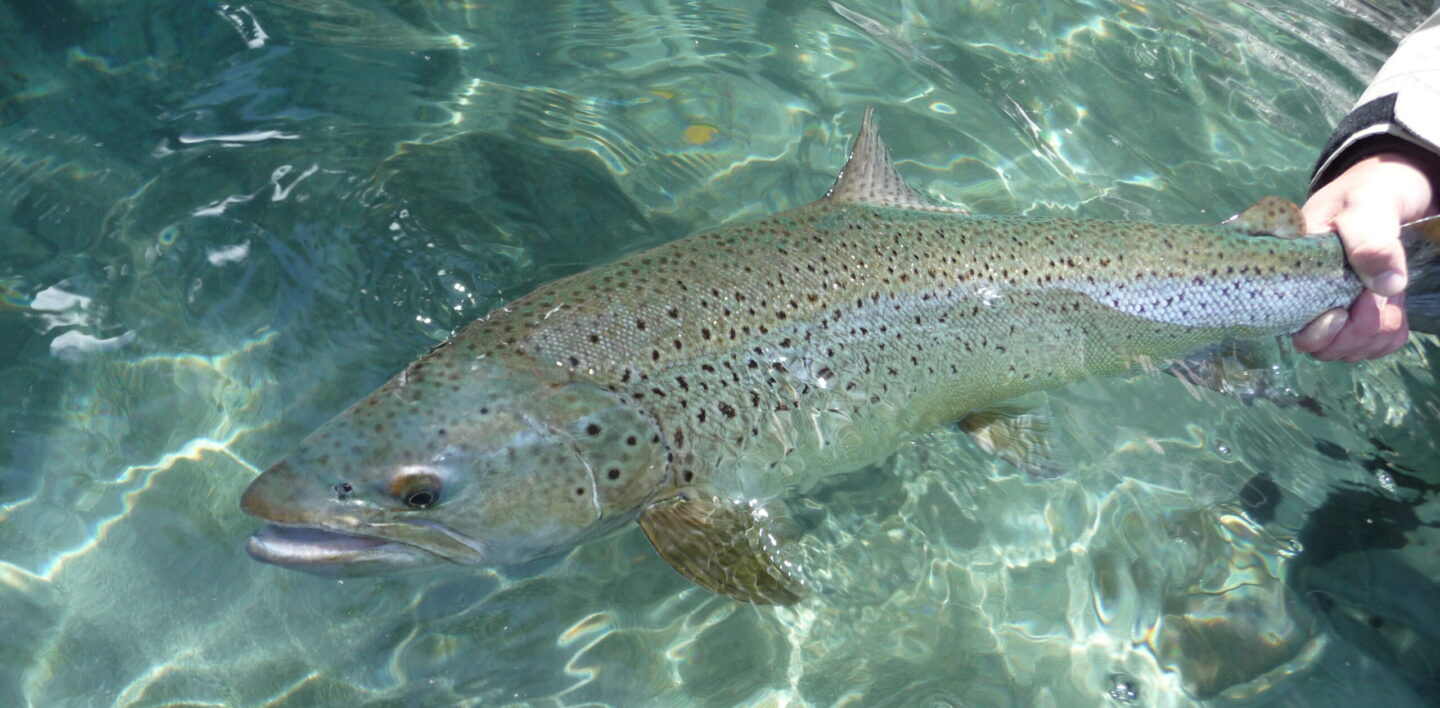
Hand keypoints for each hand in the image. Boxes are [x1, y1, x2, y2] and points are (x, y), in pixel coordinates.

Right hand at [1292, 152, 1436, 360]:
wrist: (1399, 184)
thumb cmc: (1373, 186)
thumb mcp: (1369, 202)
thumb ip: (1371, 237)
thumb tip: (1385, 285)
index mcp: (1293, 268)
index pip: (1290, 322)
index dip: (1322, 328)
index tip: (1347, 305)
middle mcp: (1306, 293)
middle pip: (1321, 346)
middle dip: (1357, 331)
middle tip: (1376, 297)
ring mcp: (1333, 305)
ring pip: (1348, 350)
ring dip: (1377, 331)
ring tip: (1387, 295)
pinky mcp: (1361, 312)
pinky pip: (1372, 346)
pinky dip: (1389, 333)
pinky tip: (1392, 306)